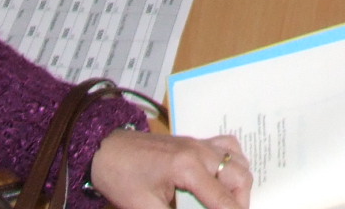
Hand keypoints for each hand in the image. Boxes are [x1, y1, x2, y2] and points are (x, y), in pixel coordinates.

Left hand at [89, 129, 250, 208]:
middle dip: (240, 202)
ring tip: (227, 204)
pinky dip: (233, 163)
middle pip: (239, 177)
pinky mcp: (195, 141)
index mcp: (187, 167)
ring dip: (239, 184)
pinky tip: (225, 178)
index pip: (222, 198)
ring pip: (238, 161)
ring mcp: (199, 143)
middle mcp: (200, 151)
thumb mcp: (144, 207)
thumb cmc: (121, 178)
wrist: (104, 150)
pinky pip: (227, 146)